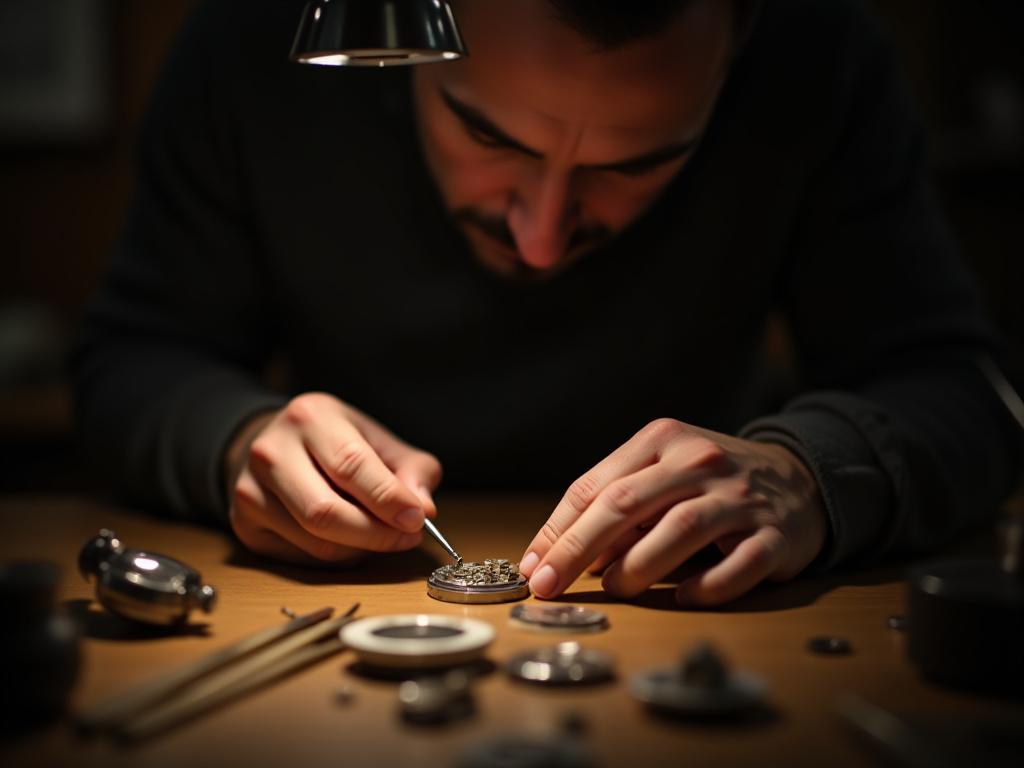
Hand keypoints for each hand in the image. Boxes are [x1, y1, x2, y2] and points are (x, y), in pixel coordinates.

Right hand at [224, 392, 441, 564]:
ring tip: (380, 535)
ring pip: (315, 541)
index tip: (416, 520)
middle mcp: (271, 450)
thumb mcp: (379, 442)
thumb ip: (412, 469)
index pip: (351, 465)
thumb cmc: (337, 445)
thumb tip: (424, 508)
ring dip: (359, 549)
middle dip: (376, 534)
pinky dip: (336, 557)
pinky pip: (301, 557)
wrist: (276, 446)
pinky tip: (347, 539)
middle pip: (326, 512)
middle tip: (406, 537)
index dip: (388, 499)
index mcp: (310, 417)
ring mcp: (250, 489)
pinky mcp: (244, 524)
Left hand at [519, 419, 826, 605]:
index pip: (596, 485)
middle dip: (579, 548)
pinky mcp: (776, 534)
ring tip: (615, 588)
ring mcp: (740, 496)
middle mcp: (699, 461)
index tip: (533, 565)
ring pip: (680, 529)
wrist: (799, 479)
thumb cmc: (710, 482)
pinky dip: (706, 587)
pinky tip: (683, 598)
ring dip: (638, 566)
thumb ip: (614, 505)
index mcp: (662, 440)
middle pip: (627, 503)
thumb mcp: (660, 474)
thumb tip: (560, 554)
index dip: (559, 529)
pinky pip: (737, 566)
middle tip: (550, 585)